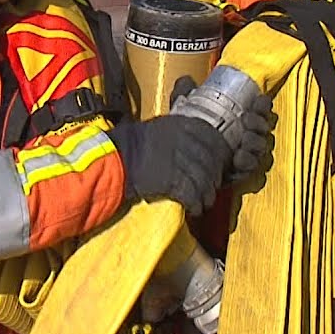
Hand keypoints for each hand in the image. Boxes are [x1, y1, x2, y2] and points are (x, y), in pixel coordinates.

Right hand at [109, 114, 228, 215]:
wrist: (113, 158)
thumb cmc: (130, 144)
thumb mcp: (158, 129)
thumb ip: (180, 135)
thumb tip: (199, 149)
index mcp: (182, 124)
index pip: (214, 139)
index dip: (221, 156)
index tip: (220, 167)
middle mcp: (184, 139)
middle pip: (212, 161)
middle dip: (215, 178)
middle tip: (212, 188)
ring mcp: (178, 159)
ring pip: (205, 180)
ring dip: (207, 195)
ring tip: (204, 203)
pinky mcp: (172, 180)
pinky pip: (192, 194)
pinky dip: (195, 204)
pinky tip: (194, 209)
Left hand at [170, 76, 273, 182]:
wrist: (182, 164)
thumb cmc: (191, 134)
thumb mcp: (185, 111)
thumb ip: (185, 93)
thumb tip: (185, 80)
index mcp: (240, 117)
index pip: (260, 108)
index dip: (262, 105)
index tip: (257, 101)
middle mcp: (247, 135)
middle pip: (264, 128)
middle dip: (258, 123)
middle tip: (246, 120)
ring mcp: (246, 154)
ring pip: (261, 148)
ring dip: (254, 143)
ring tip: (243, 141)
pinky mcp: (241, 172)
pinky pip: (252, 168)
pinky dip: (246, 162)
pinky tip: (237, 159)